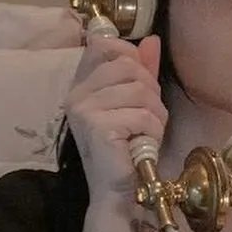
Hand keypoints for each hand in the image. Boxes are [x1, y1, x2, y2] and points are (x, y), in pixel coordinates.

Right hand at [65, 33, 166, 213]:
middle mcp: (77, 94)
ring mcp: (84, 110)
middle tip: (145, 118)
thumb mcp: (136, 102)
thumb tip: (151, 39)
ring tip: (144, 134)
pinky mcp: (98, 127)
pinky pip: (142, 115)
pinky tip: (141, 145)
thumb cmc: (128, 147)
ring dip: (154, 114)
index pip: (104, 45)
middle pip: (129, 66)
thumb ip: (142, 70)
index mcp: (81, 85)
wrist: (118, 191)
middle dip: (150, 91)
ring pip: (140, 90)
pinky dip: (152, 131)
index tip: (139, 84)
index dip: (130, 57)